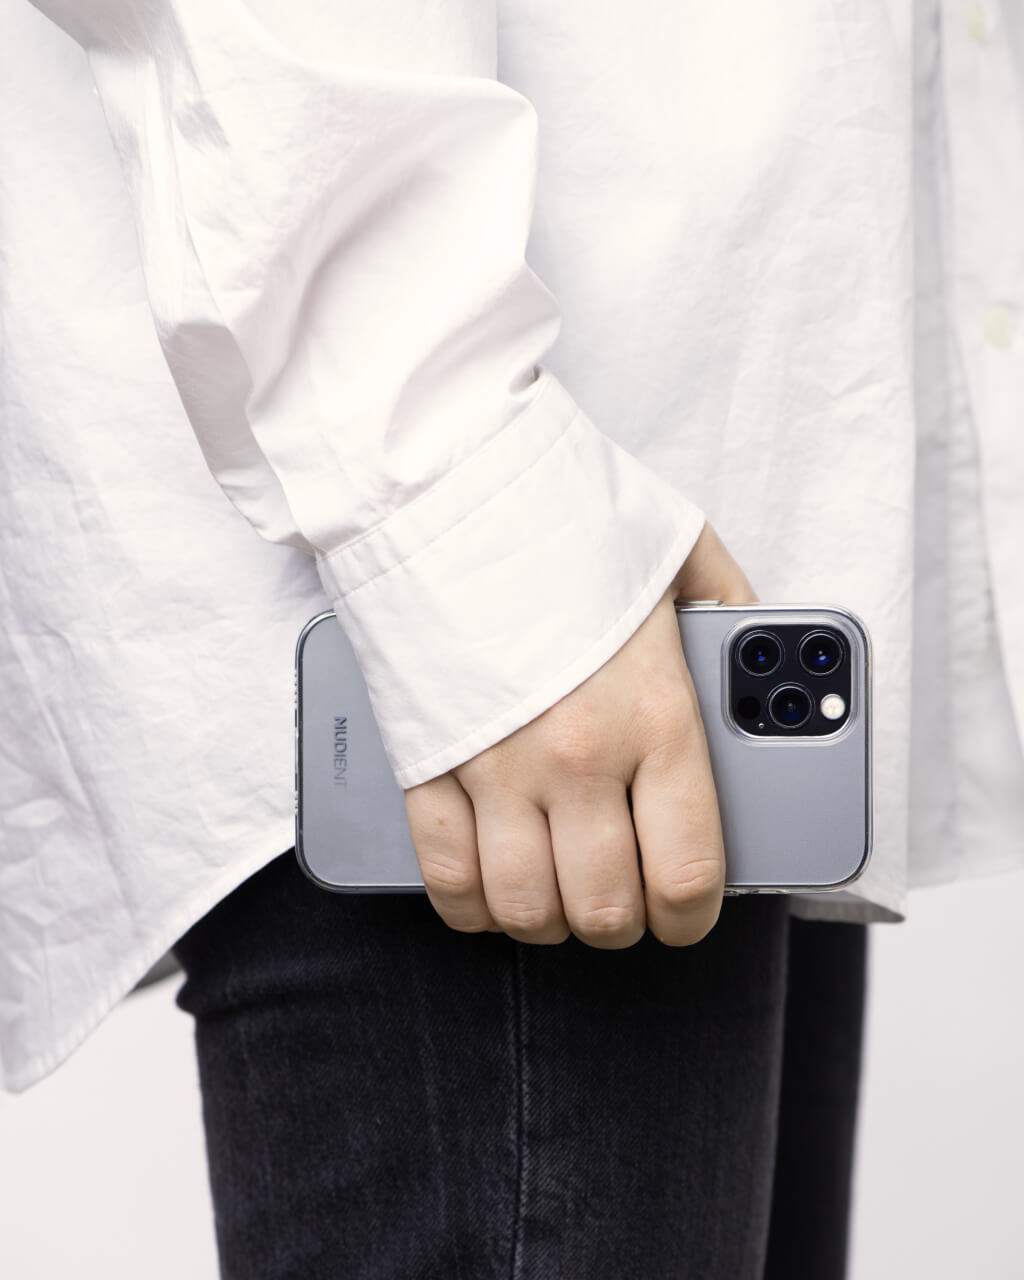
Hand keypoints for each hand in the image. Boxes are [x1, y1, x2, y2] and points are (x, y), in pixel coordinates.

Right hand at [403, 522, 756, 948]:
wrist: (446, 480)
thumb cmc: (563, 512)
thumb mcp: (680, 549)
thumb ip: (733, 613)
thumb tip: (761, 654)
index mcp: (657, 716)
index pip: (689, 871)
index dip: (693, 916)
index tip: (687, 914)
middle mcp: (580, 758)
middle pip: (605, 906)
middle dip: (622, 923)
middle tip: (624, 903)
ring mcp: (495, 768)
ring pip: (525, 908)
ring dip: (548, 921)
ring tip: (560, 897)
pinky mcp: (425, 763)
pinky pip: (444, 877)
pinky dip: (469, 904)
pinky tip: (488, 892)